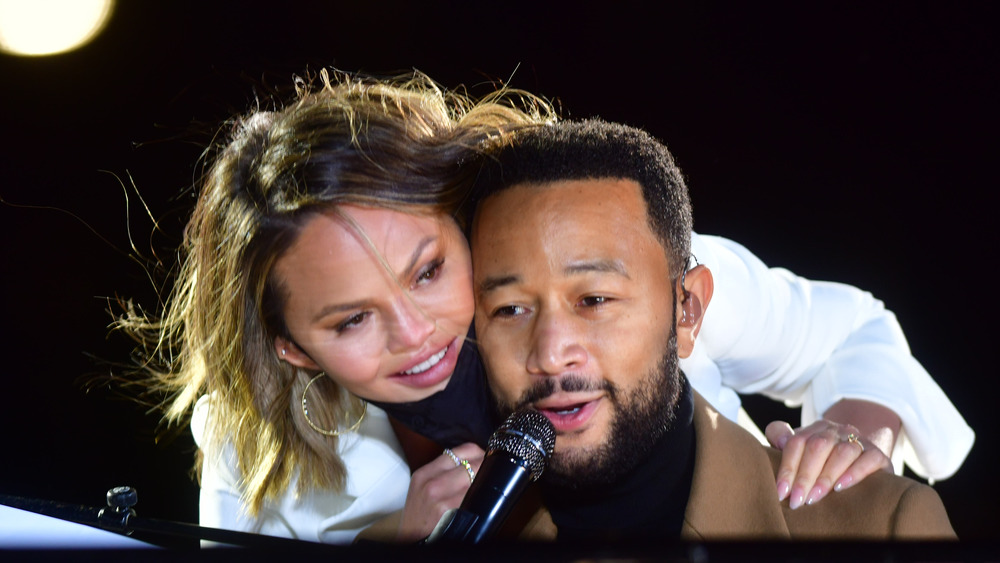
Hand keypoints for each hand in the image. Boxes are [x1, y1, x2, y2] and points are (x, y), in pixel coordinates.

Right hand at [396, 442, 484, 541]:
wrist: (409, 542)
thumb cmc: (419, 520)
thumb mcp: (422, 492)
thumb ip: (443, 476)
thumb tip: (472, 465)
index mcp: (424, 474)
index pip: (460, 451)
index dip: (478, 454)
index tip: (485, 460)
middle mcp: (430, 483)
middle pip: (471, 463)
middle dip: (485, 468)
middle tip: (491, 474)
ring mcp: (438, 497)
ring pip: (474, 478)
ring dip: (484, 483)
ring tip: (487, 488)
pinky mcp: (446, 511)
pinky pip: (473, 498)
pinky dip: (481, 499)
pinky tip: (481, 503)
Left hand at [766, 419, 891, 509]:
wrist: (864, 462)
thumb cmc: (824, 463)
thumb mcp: (802, 451)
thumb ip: (784, 440)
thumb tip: (779, 440)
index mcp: (815, 428)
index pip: (797, 442)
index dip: (787, 468)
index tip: (781, 492)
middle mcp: (837, 430)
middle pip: (818, 446)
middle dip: (804, 476)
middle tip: (796, 500)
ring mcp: (859, 440)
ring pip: (842, 452)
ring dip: (826, 477)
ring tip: (814, 497)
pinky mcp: (879, 455)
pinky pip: (869, 459)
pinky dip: (854, 473)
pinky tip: (841, 488)